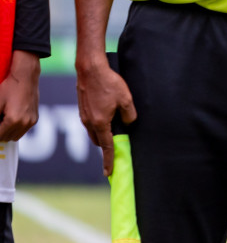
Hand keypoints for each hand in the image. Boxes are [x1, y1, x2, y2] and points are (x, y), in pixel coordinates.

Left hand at [0, 52, 40, 141]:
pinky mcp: (35, 117)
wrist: (26, 76)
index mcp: (14, 120)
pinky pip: (23, 130)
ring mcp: (32, 121)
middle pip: (6, 138)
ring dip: (7, 132)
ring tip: (2, 119)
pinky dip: (15, 127)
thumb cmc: (10, 87)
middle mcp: (25, 123)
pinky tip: (10, 116)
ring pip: (15, 136)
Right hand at [76, 55, 136, 176]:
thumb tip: (128, 124)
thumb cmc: (109, 83)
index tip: (108, 173)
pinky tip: (107, 115)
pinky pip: (90, 123)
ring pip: (94, 132)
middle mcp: (89, 122)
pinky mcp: (82, 109)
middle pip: (98, 141)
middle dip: (106, 145)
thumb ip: (129, 115)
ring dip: (102, 134)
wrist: (90, 69)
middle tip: (118, 146)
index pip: (106, 147)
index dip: (109, 160)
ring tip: (115, 128)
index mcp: (100, 123)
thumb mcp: (126, 99)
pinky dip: (98, 125)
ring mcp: (84, 116)